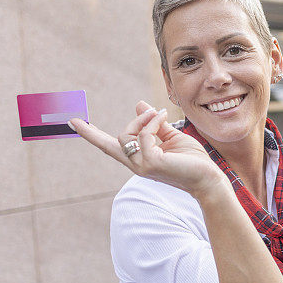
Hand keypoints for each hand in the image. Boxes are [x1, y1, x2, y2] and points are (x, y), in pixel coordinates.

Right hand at [68, 101, 226, 198]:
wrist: (208, 177)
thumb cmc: (192, 160)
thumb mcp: (171, 136)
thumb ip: (154, 123)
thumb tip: (140, 105)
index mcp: (138, 159)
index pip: (109, 147)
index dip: (91, 135)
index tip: (74, 122)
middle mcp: (136, 165)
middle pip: (113, 141)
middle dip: (132, 121)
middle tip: (153, 112)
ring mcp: (142, 166)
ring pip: (126, 137)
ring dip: (143, 120)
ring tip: (161, 114)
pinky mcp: (152, 164)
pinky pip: (143, 136)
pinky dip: (152, 122)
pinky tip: (163, 117)